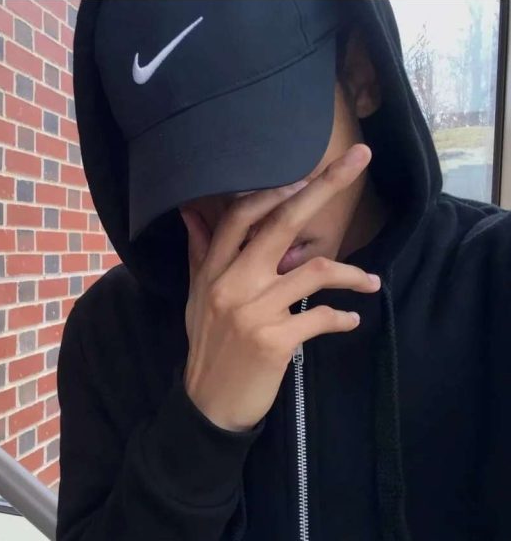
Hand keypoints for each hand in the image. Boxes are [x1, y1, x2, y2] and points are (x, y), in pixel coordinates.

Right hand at [178, 143, 380, 431]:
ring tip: (371, 283)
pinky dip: (342, 318)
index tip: (309, 173)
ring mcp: (254, 311)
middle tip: (360, 159)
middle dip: (325, 187)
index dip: (276, 189)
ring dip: (351, 274)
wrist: (208, 404)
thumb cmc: (207, 345)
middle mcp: (233, 282)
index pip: (243, 215)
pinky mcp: (275, 341)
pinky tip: (351, 321)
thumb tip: (191, 212)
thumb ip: (200, 251)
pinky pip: (320, 318)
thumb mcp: (198, 296)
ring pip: (314, 270)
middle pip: (283, 223)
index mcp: (214, 269)